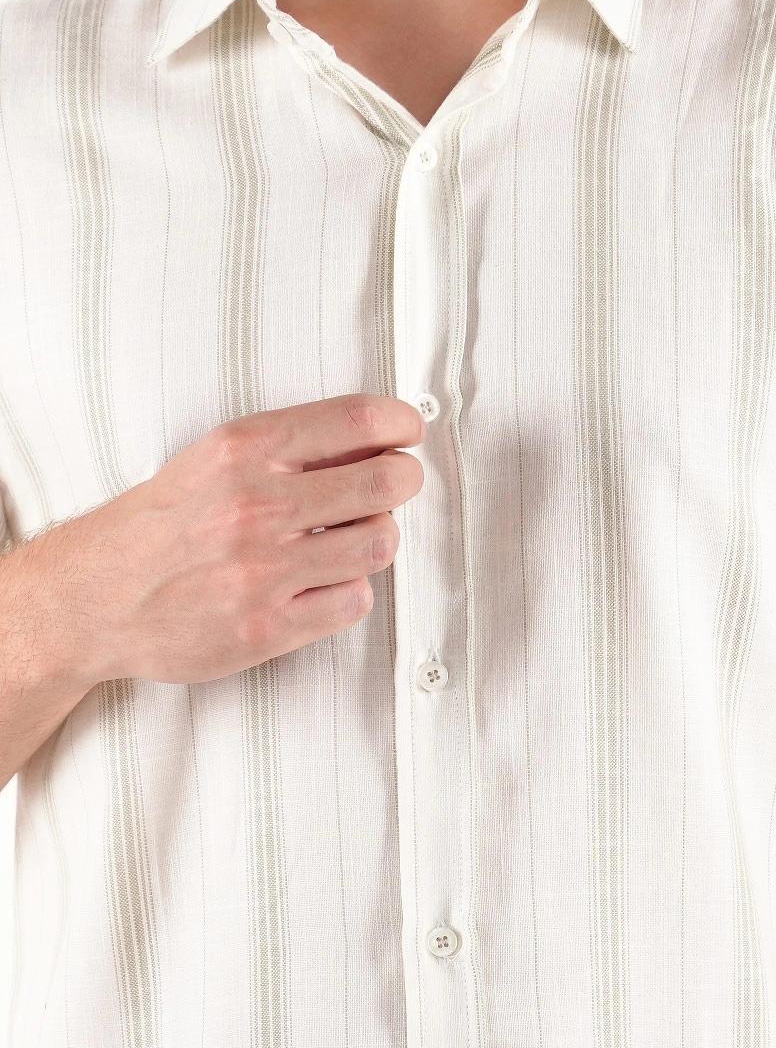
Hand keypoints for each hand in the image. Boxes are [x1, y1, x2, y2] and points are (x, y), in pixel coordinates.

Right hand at [59, 393, 425, 683]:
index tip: (409, 433)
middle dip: (404, 480)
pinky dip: (349, 590)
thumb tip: (376, 438)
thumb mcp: (213, 458)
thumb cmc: (162, 525)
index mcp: (243, 449)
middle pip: (385, 482)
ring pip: (379, 544)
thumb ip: (288, 447)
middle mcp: (256, 505)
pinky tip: (323, 583)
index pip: (357, 420)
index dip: (401, 424)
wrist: (94, 597)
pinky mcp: (267, 627)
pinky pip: (354, 601)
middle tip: (397, 484)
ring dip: (377, 538)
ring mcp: (263, 571)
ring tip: (351, 538)